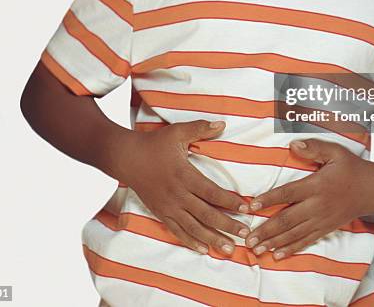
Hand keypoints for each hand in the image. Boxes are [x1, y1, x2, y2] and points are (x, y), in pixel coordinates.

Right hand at [118, 120, 250, 255]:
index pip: (212, 192)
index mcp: (184, 175)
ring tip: (229, 249)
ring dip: (213, 239)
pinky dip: (191, 242)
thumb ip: (200, 128)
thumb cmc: (154, 144)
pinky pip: (177, 231)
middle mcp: (178, 194)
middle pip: (206, 214)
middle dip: (227, 225)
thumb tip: (222, 124)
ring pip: (194, 228)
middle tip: (245, 233)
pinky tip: (204, 249)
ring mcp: (168, 206)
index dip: (230, 202)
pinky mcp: (161, 213)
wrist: (127, 158)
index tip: (246, 208)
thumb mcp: (177, 132)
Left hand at [244, 139, 373, 259]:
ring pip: (294, 234)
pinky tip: (277, 255)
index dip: (269, 199)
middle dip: (266, 230)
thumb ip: (314, 148)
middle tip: (248, 239)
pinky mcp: (326, 229)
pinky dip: (291, 249)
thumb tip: (292, 144)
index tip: (252, 206)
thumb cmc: (352, 168)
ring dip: (273, 242)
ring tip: (256, 250)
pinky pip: (306, 241)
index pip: (288, 193)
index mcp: (316, 186)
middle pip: (287, 220)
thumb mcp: (335, 152)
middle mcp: (317, 206)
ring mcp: (321, 220)